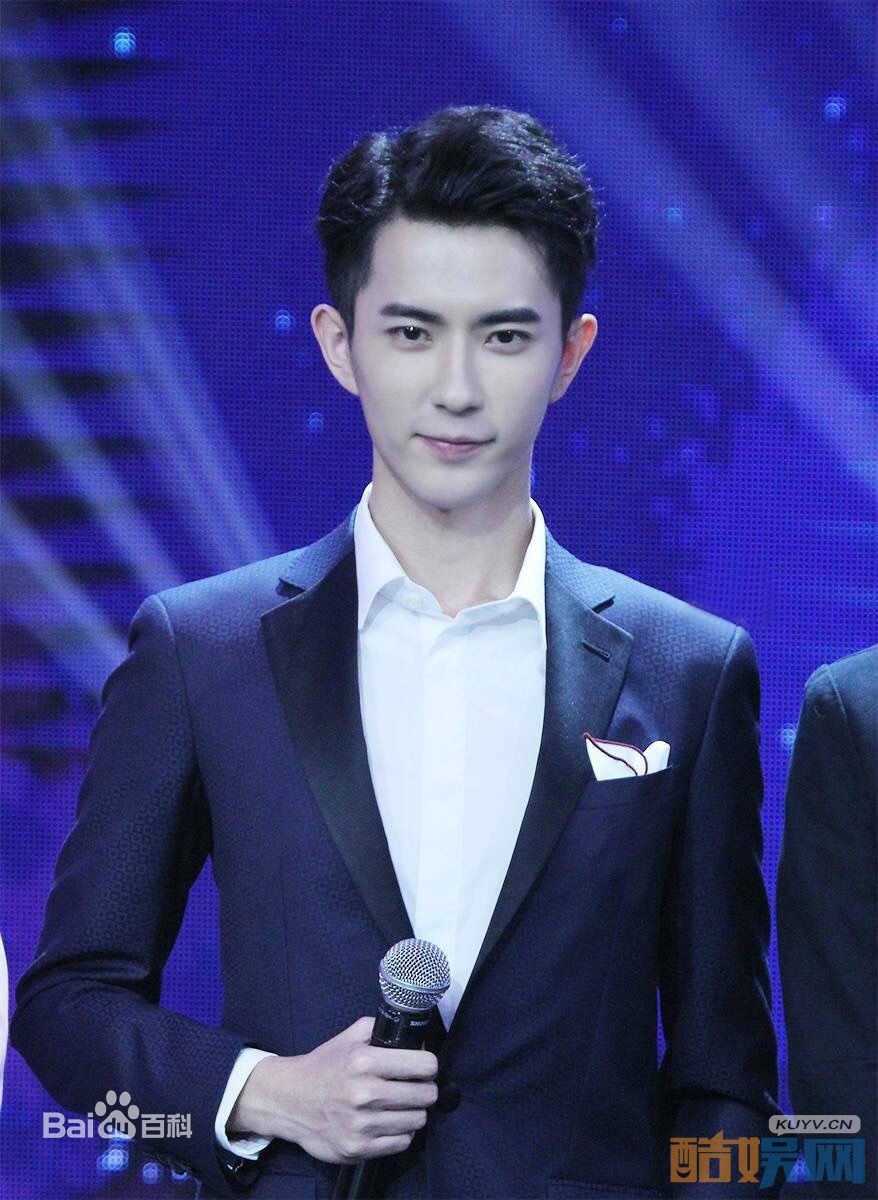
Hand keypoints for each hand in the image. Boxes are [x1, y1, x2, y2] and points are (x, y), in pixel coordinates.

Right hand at [227, 1016, 438, 1162]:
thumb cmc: (323, 1067)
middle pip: (426, 1096)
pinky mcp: (358, 1149)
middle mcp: (364, 1094)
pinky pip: (402, 1143)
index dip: (428, 1066)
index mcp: (364, 1061)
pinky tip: (389, 1122)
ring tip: (400, 1105)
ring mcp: (361, 1125)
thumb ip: (380, 1029)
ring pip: (417, 1121)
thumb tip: (414, 1038)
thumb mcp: (348, 1038)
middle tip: (415, 1088)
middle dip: (425, 1090)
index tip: (423, 1068)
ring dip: (413, 1113)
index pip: (424, 1066)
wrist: (289, 1101)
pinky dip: (400, 1133)